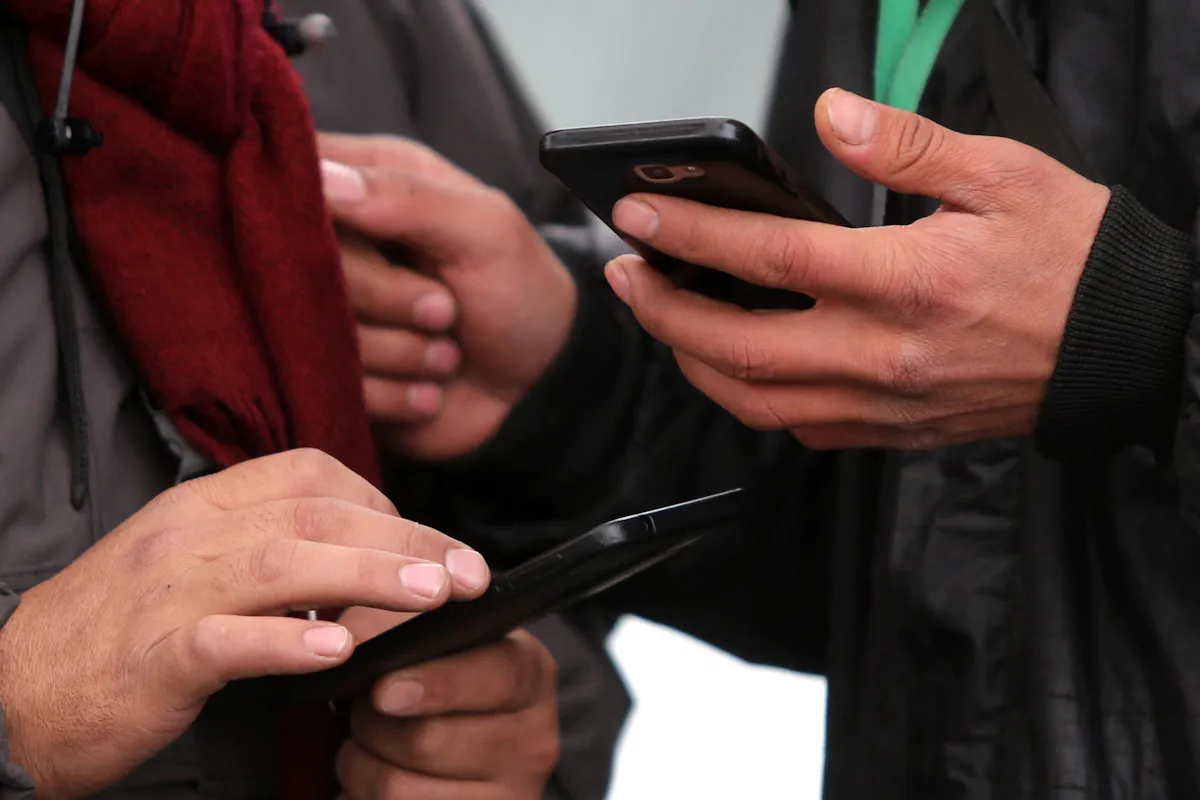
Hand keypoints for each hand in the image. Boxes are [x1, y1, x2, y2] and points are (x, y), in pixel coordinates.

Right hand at [0, 449, 490, 797]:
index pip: (312, 474)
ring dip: (369, 576)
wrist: (12, 692)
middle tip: (469, 573)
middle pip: (317, 515)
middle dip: (406, 539)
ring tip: (432, 596)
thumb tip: (363, 558)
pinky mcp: (152, 656)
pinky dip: (286, 641)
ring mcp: (168, 591)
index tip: (431, 542)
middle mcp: (189, 534)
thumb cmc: (118, 630)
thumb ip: (269, 550)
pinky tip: (339, 650)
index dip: (384, 502)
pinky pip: (225, 639)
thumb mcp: (192, 566)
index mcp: (204, 505)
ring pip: (283, 565)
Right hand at [318, 135, 577, 460]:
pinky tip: (430, 390)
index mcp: (371, 180)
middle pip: (301, 262)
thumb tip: (325, 178)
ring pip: (315, 331)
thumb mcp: (486, 231)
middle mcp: (340, 242)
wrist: (541, 387)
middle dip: (385, 297)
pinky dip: (396, 394)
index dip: (308, 204)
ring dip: (401, 353)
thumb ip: (409, 197)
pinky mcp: (337, 373)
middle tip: (445, 310)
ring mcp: (333, 312)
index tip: (359, 237)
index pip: (298, 171)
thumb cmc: (521, 291)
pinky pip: (337, 386)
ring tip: (447, 353)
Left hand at [336, 630, 559, 799]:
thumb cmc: (433, 674)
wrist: (453, 734)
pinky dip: (360, 798)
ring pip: (399, 788)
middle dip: (371, 723)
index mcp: (531, 674)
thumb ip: (396, 621)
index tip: (384, 690)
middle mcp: (532, 739)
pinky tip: (369, 780)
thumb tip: (351, 638)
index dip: (437, 683)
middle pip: (430, 740)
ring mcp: (509, 794)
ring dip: (358, 765)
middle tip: (360, 709)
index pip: (499, 676)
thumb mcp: (426, 633)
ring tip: (363, 745)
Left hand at [604, 88, 1110, 448]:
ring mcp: (882, 403)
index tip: (640, 215)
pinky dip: (745, 396)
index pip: (768, 259)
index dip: (691, 236)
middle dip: (662, 311)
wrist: (1125, 347)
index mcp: (906, 282)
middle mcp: (883, 354)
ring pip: (753, 400)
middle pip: (736, 347)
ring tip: (662, 316)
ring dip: (690, 361)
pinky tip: (729, 362)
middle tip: (629, 275)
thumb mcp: (1001, 173)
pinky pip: (795, 427)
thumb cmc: (1072, 261)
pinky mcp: (889, 431)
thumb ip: (904, 145)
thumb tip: (830, 116)